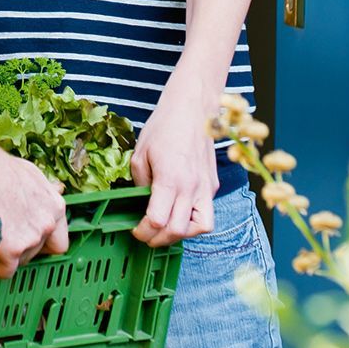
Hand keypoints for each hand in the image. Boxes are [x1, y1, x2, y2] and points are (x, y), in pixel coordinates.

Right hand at [0, 153, 68, 277]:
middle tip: (3, 238)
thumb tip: (56, 188)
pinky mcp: (12, 252)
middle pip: (37, 251)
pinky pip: (4, 271)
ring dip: (4, 255)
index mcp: (54, 206)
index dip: (42, 242)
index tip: (28, 239)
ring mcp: (31, 239)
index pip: (59, 239)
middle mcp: (47, 224)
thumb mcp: (28, 173)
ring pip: (20, 261)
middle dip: (21, 249)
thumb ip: (43, 190)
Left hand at [131, 94, 218, 247]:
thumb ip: (140, 183)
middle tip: (147, 235)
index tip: (135, 230)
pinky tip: (180, 213)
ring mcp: (206, 187)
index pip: (157, 220)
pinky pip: (207, 213)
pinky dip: (193, 220)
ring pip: (201, 227)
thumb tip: (141, 202)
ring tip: (166, 228)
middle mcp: (192, 187)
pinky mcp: (213, 185)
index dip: (143, 232)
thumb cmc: (165, 125)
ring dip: (181, 234)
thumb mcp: (140, 154)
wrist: (192, 107)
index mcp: (170, 179)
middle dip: (158, 239)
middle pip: (178, 231)